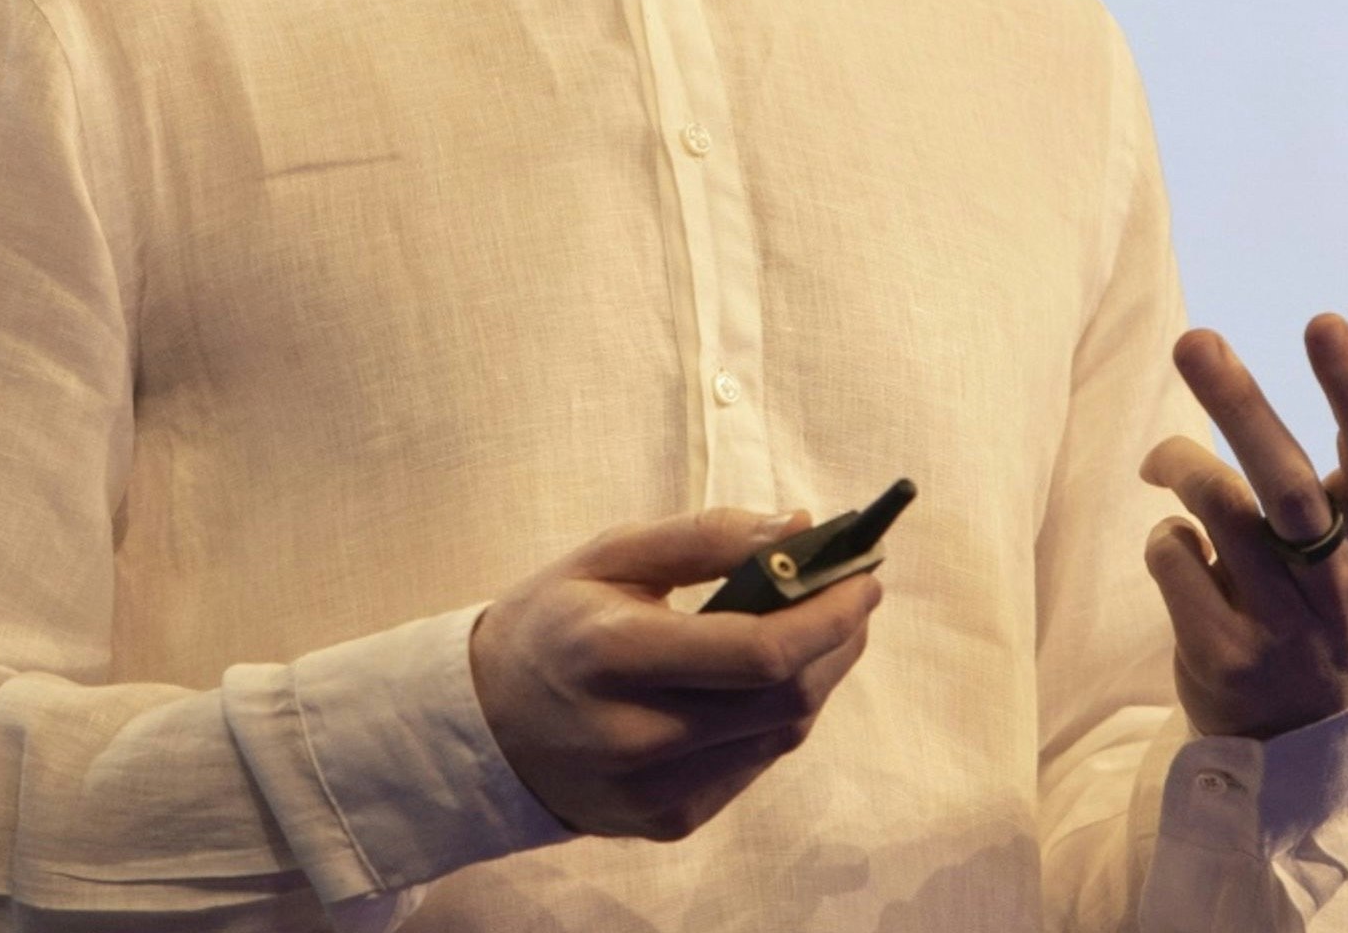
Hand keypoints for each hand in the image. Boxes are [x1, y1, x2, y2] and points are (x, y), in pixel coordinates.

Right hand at [469, 506, 884, 839]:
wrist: (484, 727)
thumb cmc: (551, 624)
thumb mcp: (607, 556)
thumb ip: (703, 536)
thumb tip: (798, 527)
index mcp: (612, 654)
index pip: (759, 652)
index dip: (830, 616)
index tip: (863, 574)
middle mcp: (636, 735)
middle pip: (784, 698)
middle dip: (839, 640)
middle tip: (856, 593)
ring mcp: (655, 790)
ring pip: (782, 735)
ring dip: (819, 676)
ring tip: (822, 627)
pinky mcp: (671, 820)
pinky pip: (755, 763)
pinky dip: (777, 714)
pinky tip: (768, 679)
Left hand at [1139, 314, 1347, 738]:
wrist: (1305, 732)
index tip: (1325, 321)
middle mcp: (1342, 581)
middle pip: (1288, 485)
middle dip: (1241, 406)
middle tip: (1194, 339)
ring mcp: (1283, 625)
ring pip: (1221, 515)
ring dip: (1184, 468)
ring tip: (1166, 460)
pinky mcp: (1225, 658)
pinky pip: (1175, 564)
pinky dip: (1165, 538)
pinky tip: (1180, 547)